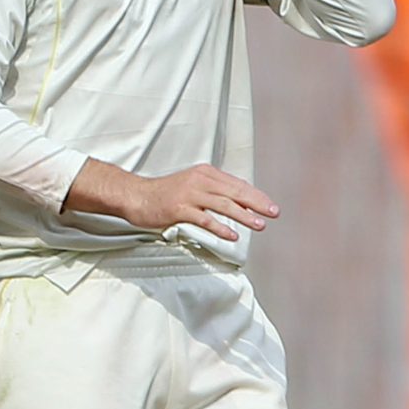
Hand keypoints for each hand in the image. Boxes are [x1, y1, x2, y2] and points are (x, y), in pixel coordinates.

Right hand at [67, 159, 276, 240]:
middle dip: (257, 203)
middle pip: (235, 192)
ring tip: (259, 225)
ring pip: (223, 204)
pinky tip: (232, 235)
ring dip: (244, 216)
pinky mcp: (178, 208)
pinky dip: (220, 227)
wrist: (135, 195)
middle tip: (273, 214)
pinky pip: (205, 218)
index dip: (256, 195)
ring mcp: (189, 194)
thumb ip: (213, 190)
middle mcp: (199, 180)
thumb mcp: (192, 184)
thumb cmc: (163, 194)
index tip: (270, 206)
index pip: (237, 184)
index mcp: (205, 173)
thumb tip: (238, 200)